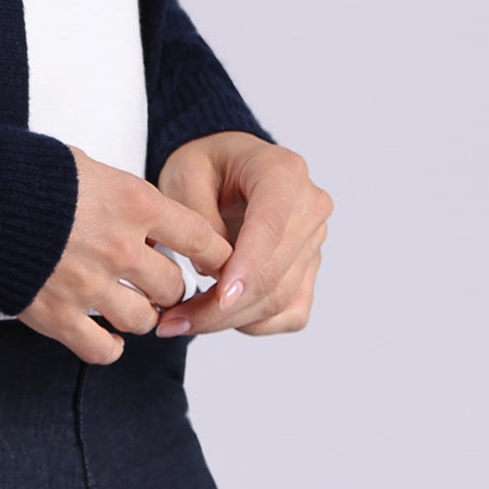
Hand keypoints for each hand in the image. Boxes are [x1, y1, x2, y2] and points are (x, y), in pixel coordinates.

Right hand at [17, 145, 232, 364]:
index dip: (214, 256)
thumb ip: (123, 196)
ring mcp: (90, 285)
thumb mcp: (87, 166)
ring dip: (140, 313)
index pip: (202, 239)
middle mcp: (120, 247)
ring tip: (125, 301)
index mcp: (134, 203)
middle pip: (174, 287)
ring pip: (144, 320)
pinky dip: (109, 345)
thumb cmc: (25, 172)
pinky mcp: (58, 315)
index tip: (215, 263)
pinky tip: (103, 332)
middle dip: (167, 285)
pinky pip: (104, 349)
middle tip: (153, 280)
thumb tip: (142, 217)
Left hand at [152, 131, 332, 338]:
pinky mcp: (310, 268)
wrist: (228, 166)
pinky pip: (291, 312)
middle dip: (224, 306)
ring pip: (281, 298)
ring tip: (183, 321)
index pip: (270, 228)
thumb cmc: (206, 165)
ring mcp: (314, 240)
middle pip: (274, 272)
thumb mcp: (185, 173)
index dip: (247, 266)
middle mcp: (310, 206)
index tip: (220, 299)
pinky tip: (217, 317)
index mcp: (282, 172)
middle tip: (173, 320)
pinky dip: (254, 322)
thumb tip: (214, 271)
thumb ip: (198, 218)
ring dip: (231, 319)